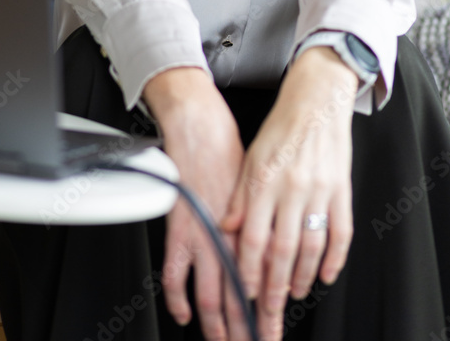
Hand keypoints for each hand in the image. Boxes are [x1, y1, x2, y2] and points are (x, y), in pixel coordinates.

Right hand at [143, 67, 248, 340]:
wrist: (201, 128)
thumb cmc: (230, 153)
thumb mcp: (257, 189)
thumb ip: (260, 222)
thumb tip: (271, 251)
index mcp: (253, 226)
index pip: (265, 282)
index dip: (270, 309)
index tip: (273, 328)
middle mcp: (230, 236)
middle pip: (243, 297)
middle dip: (251, 327)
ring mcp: (204, 236)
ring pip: (215, 296)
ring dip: (221, 326)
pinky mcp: (180, 229)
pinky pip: (175, 274)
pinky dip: (178, 299)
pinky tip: (184, 315)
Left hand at [221, 48, 357, 340]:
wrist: (317, 100)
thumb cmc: (281, 127)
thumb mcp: (250, 157)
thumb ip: (239, 195)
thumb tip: (226, 227)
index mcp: (265, 180)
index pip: (253, 237)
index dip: (248, 270)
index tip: (244, 293)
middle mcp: (292, 187)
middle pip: (282, 250)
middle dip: (273, 288)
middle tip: (268, 313)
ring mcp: (320, 190)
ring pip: (311, 247)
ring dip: (301, 277)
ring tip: (292, 294)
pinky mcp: (342, 190)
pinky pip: (340, 233)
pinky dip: (334, 258)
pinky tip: (325, 275)